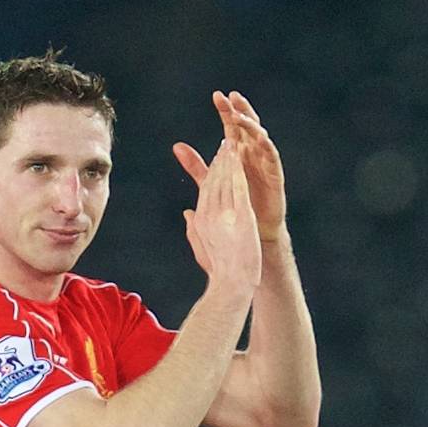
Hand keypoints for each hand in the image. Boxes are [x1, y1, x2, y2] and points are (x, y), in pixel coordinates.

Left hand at [173, 91, 287, 241]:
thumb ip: (195, 165)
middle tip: (230, 97)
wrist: (253, 232)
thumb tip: (177, 146)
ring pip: (260, 137)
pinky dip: (266, 146)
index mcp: (238, 153)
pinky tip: (259, 137)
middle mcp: (252, 154)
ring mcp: (265, 163)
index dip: (226, 111)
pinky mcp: (275, 176)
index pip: (232, 127)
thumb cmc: (235, 206)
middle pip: (247, 125)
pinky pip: (272, 157)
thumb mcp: (211, 182)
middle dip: (239, 110)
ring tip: (239, 116)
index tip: (217, 96)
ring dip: (251, 125)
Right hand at [182, 141, 261, 294]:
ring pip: (224, 178)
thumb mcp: (202, 248)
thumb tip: (187, 213)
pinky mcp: (240, 215)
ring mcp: (224, 214)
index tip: (216, 158)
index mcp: (201, 219)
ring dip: (228, 158)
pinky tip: (239, 155)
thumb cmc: (219, 272)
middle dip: (219, 159)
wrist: (231, 284)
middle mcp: (210, 213)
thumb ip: (193, 228)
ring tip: (231, 142)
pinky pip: (237, 186)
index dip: (212, 171)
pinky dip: (237, 168)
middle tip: (225, 142)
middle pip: (213, 180)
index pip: (206, 189)